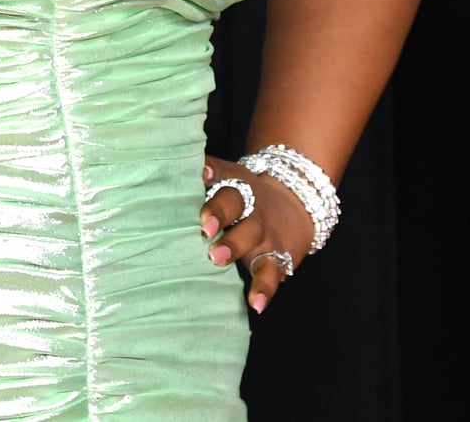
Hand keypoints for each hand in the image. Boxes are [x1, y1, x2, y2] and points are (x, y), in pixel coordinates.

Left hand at [199, 155, 311, 313]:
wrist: (296, 202)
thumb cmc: (242, 192)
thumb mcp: (228, 175)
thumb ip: (204, 171)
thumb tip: (173, 165)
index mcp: (235, 184)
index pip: (223, 175)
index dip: (212, 174)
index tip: (202, 175)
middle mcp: (251, 206)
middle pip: (237, 205)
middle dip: (220, 214)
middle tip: (203, 226)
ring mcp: (265, 232)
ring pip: (252, 238)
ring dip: (234, 247)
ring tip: (215, 259)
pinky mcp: (277, 257)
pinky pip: (271, 274)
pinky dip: (264, 289)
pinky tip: (256, 304)